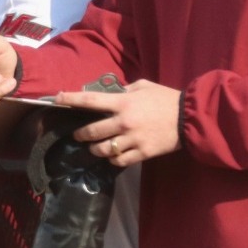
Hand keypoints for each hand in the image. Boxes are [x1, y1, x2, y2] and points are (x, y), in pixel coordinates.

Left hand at [65, 80, 182, 166]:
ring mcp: (133, 139)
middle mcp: (124, 122)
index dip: (70, 100)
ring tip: (94, 147)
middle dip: (81, 134)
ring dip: (95, 149)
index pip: (90, 101)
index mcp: (123, 102)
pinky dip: (113, 159)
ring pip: (103, 149)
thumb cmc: (166, 99)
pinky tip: (113, 156)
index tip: (57, 99)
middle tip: (78, 134)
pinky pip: (120, 161)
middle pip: (92, 132)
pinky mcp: (142, 153)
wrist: (190, 118)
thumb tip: (113, 93)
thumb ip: (125, 90)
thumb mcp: (144, 86)